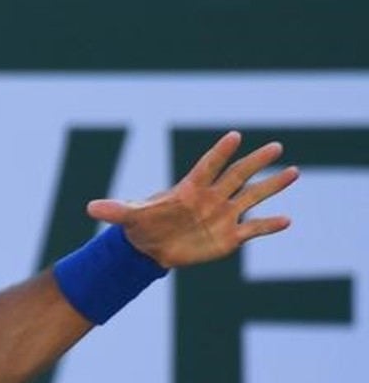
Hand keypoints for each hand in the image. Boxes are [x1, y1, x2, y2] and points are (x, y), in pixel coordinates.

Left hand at [86, 131, 299, 267]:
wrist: (153, 247)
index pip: (207, 166)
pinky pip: (253, 229)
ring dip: (272, 186)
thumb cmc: (142, 225)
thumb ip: (113, 210)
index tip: (234, 136)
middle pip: (237, 175)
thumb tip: (90, 208)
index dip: (218, 152)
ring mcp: (223, 215)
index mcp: (189, 188)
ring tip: (294, 172)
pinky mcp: (229, 236)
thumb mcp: (127, 217)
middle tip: (275, 146)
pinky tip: (287, 220)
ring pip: (251, 197)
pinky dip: (268, 226)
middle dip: (255, 162)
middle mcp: (211, 197)